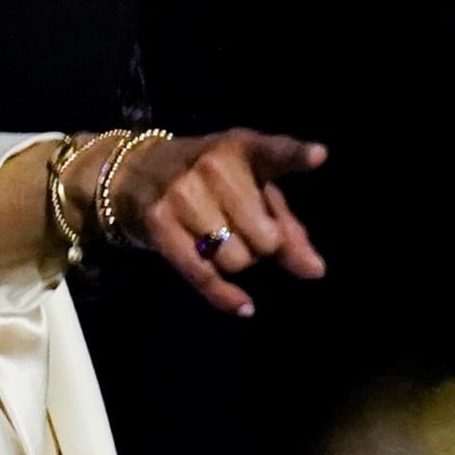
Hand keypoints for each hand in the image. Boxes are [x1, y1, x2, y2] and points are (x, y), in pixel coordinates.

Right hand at [123, 128, 330, 315]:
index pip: (274, 152)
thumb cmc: (210, 184)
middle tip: (245, 232)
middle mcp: (213, 166)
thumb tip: (315, 271)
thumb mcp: (252, 191)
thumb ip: (288, 229)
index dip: (296, 155)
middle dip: (264, 246)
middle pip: (265, 237)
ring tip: (221, 241)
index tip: (319, 155)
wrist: (135, 173)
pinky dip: (226, 296)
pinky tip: (244, 306)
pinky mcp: (160, 223)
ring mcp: (183, 193)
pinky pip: (203, 273)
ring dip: (238, 262)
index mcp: (242, 148)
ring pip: (237, 259)